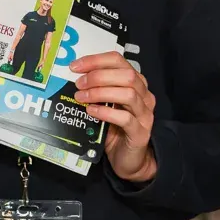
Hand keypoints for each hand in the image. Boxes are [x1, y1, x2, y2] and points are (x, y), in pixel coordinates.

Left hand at [72, 51, 156, 182]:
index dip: (96, 60)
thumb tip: (74, 78)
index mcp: (136, 83)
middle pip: (126, 75)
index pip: (119, 61)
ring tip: (81, 98)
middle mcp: (144, 96)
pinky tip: (91, 112)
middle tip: (78, 84)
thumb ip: (97, 90)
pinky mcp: (141, 133)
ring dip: (100, 93)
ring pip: (128, 94)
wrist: (128, 159)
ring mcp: (145, 114)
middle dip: (98, 76)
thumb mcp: (105, 105)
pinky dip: (106, 112)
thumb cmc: (114, 129)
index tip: (75, 66)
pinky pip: (125, 118)